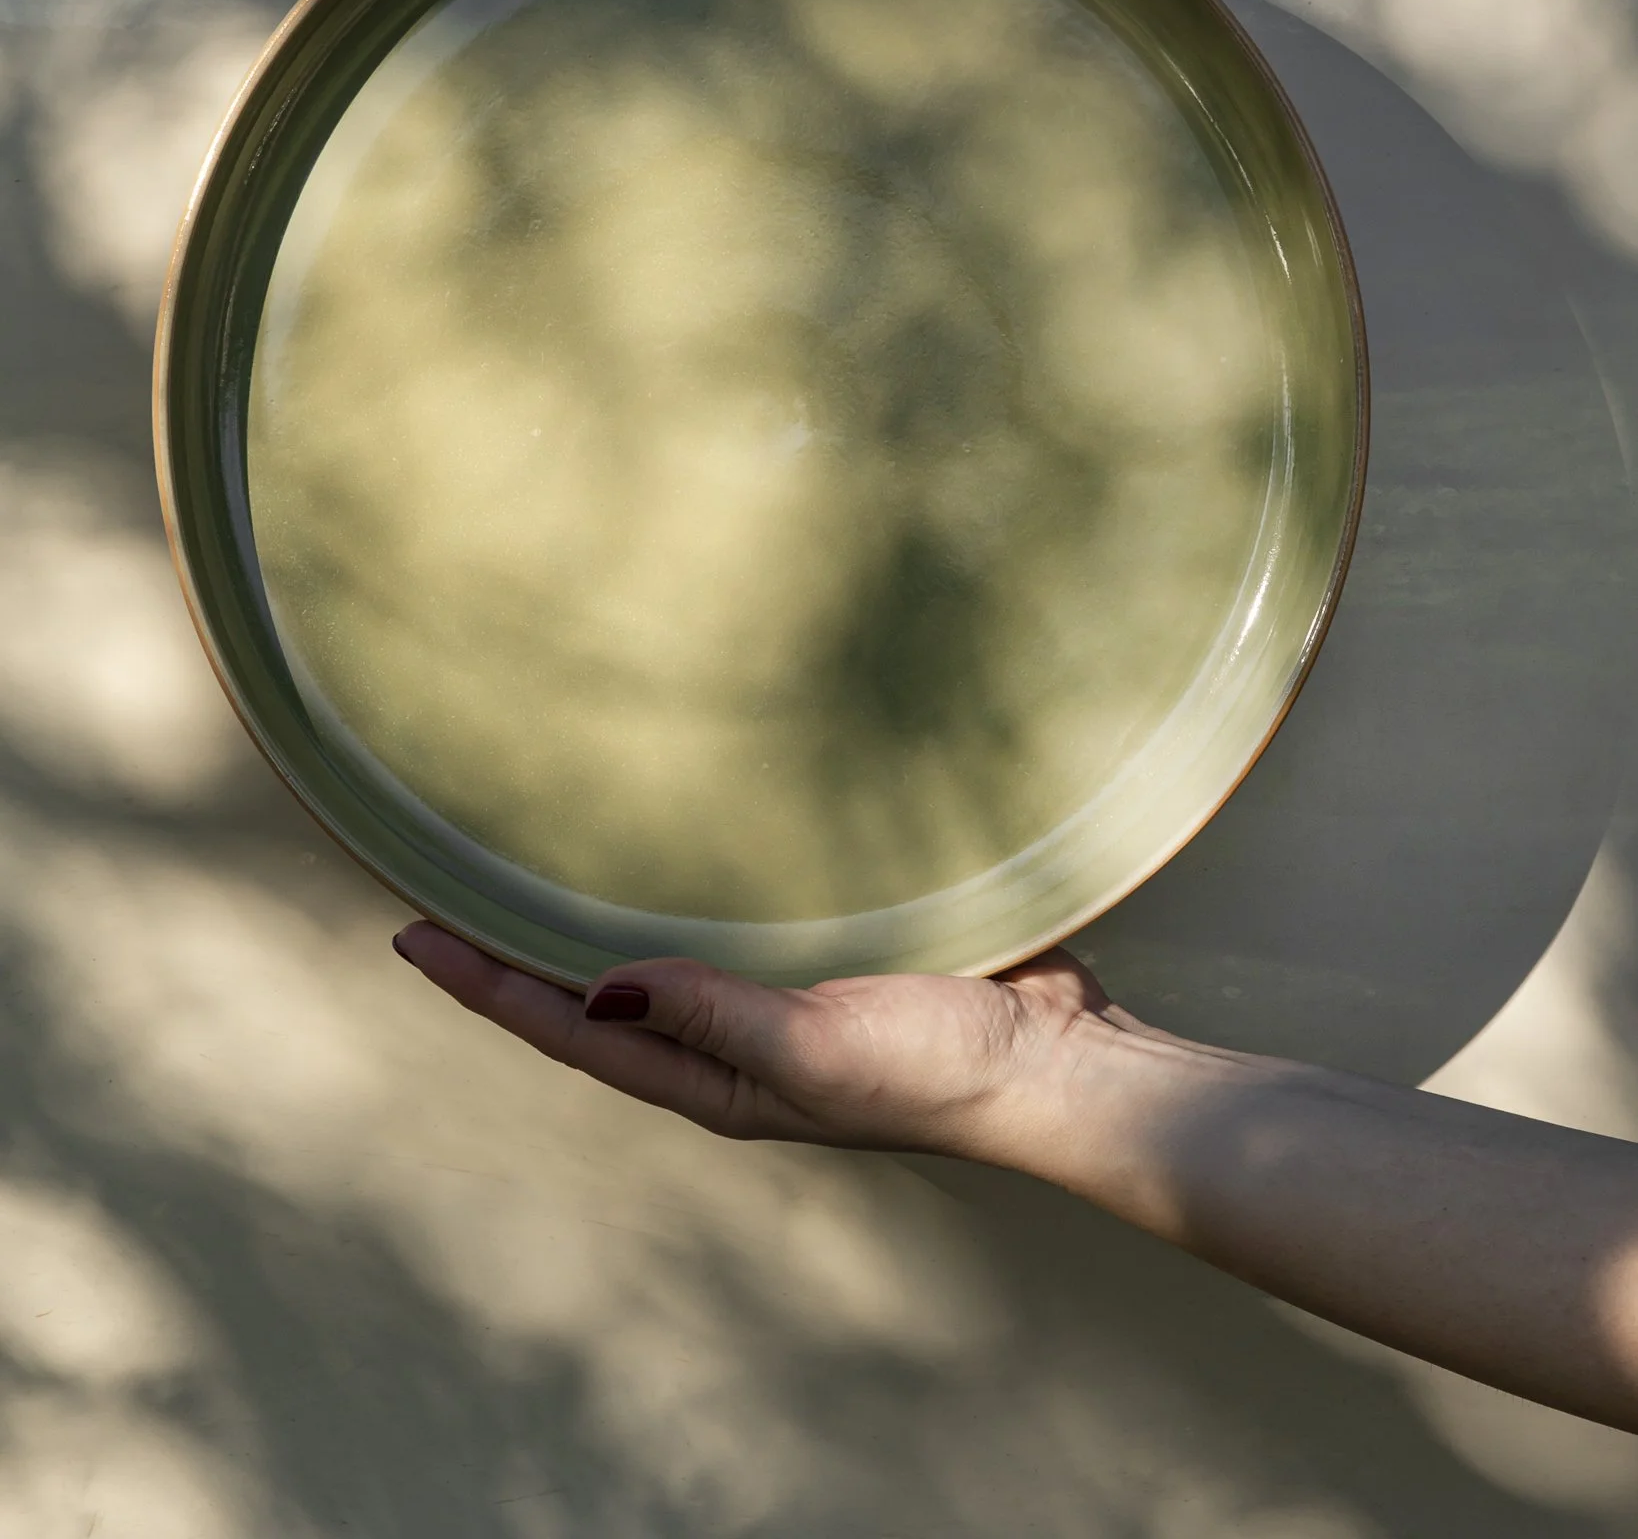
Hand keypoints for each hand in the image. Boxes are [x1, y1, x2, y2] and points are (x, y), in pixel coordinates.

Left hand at [391, 922, 1127, 1162]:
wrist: (1061, 1059)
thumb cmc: (943, 1070)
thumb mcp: (817, 1053)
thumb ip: (714, 1018)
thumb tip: (594, 990)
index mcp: (716, 1080)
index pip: (573, 1031)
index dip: (489, 987)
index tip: (410, 936)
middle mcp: (732, 1041)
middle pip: (597, 991)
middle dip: (516, 950)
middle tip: (438, 886)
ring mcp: (781, 994)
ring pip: (658, 951)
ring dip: (587, 916)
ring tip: (522, 860)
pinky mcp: (831, 947)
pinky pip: (731, 915)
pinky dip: (679, 884)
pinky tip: (668, 839)